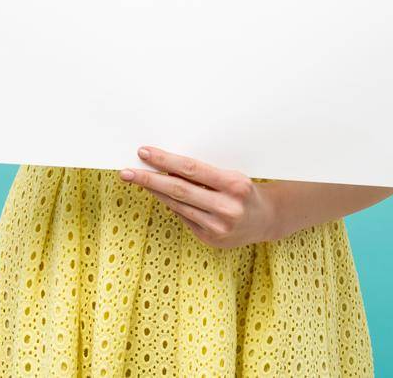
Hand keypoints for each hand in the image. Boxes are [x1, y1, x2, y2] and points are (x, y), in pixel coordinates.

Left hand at [119, 146, 277, 248]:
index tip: (144, 152)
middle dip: (149, 179)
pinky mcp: (211, 239)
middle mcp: (226, 207)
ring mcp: (218, 227)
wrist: (266, 219)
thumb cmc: (244, 190)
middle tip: (126, 172)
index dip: (165, 160)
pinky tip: (161, 195)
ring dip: (155, 192)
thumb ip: (203, 174)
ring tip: (138, 179)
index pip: (190, 169)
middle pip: (178, 189)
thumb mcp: (230, 175)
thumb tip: (166, 167)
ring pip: (177, 205)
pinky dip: (171, 205)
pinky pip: (184, 217)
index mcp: (233, 184)